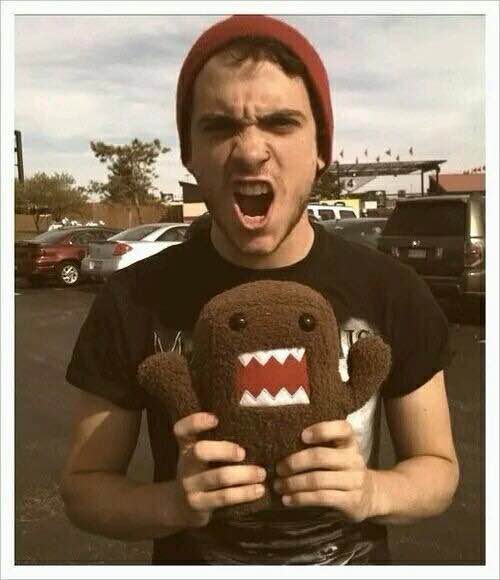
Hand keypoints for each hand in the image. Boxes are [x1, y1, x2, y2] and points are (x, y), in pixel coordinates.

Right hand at [173, 412, 266, 527]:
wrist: (180, 509)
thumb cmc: (201, 473)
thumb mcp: (201, 457)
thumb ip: (216, 442)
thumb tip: (252, 426)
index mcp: (186, 447)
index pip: (182, 430)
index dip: (195, 422)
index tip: (215, 419)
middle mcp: (185, 464)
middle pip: (200, 451)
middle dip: (225, 450)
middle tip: (243, 453)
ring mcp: (189, 485)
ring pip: (218, 477)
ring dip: (244, 474)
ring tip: (261, 473)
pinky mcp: (198, 504)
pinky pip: (223, 497)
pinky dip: (244, 493)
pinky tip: (258, 490)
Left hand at [274, 420, 375, 522]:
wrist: (370, 495)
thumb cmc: (343, 468)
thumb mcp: (339, 452)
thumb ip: (320, 444)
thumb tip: (282, 443)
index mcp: (349, 442)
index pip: (342, 429)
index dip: (322, 430)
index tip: (302, 435)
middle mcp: (354, 459)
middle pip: (320, 456)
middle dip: (294, 462)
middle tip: (278, 468)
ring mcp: (354, 481)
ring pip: (317, 480)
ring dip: (293, 483)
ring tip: (278, 486)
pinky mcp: (351, 501)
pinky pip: (321, 498)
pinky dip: (300, 498)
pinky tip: (288, 499)